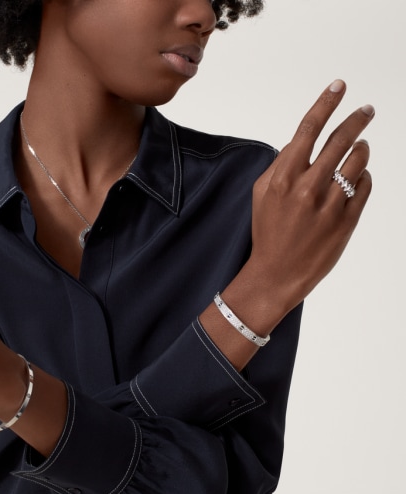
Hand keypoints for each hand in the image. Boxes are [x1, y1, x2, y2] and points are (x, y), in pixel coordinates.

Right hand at [249, 79, 373, 312]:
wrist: (277, 273)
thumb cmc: (267, 232)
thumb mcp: (261, 195)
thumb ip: (280, 164)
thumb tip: (301, 142)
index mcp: (282, 178)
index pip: (308, 129)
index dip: (326, 103)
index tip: (339, 86)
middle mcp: (307, 188)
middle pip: (340, 139)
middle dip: (357, 119)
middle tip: (367, 110)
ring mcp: (330, 204)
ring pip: (358, 160)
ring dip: (361, 150)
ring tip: (358, 150)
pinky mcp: (347, 220)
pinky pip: (365, 186)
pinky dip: (363, 178)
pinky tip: (353, 182)